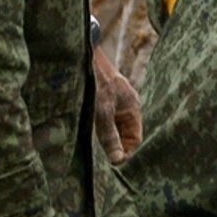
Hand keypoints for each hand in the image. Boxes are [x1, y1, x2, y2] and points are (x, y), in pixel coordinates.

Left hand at [92, 44, 143, 161]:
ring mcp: (114, 100)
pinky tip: (84, 126)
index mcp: (133, 108)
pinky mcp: (101, 96)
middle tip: (100, 155)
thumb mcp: (102, 111)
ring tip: (90, 141)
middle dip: (115, 144)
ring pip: (112, 125)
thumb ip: (109, 136)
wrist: (82, 54)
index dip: (125, 151)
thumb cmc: (95, 80)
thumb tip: (117, 161)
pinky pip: (103, 117)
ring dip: (103, 135)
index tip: (112, 162)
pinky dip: (96, 125)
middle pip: (124, 133)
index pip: (135, 139)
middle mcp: (126, 105)